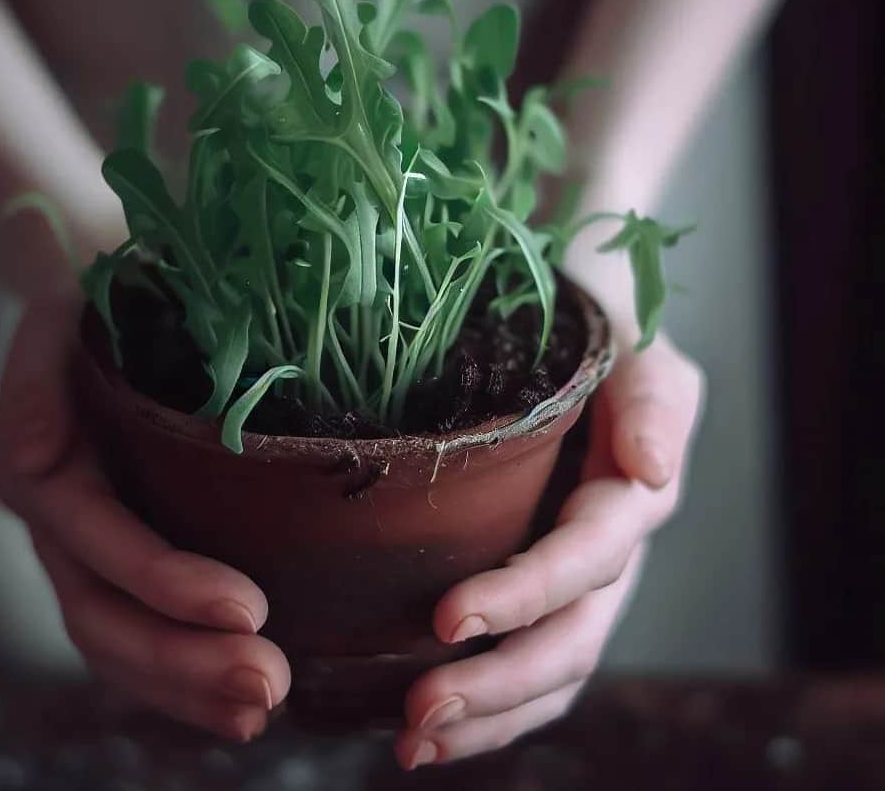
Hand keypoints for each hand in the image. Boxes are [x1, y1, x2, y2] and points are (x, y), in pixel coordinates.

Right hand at [0, 296, 290, 741]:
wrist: (93, 292)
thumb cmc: (107, 295)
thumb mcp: (93, 307)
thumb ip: (87, 357)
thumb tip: (81, 422)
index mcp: (43, 459)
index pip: (101, 541)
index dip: (167, 582)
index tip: (248, 608)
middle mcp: (55, 510)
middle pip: (103, 612)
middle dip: (185, 661)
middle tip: (269, 685)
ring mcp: (80, 537)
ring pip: (116, 637)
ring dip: (187, 685)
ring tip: (262, 706)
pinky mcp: (112, 545)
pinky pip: (136, 623)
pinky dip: (182, 671)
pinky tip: (235, 700)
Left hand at [395, 330, 703, 767]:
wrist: (575, 326)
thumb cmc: (599, 327)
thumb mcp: (637, 348)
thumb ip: (653, 401)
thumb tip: (651, 470)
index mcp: (632, 494)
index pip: (587, 558)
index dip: (527, 594)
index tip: (450, 619)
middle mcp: (610, 548)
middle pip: (572, 635)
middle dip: (501, 682)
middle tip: (421, 713)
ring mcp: (578, 574)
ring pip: (552, 666)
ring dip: (490, 713)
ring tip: (415, 742)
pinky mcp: (542, 582)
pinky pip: (528, 654)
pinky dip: (490, 704)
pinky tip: (433, 728)